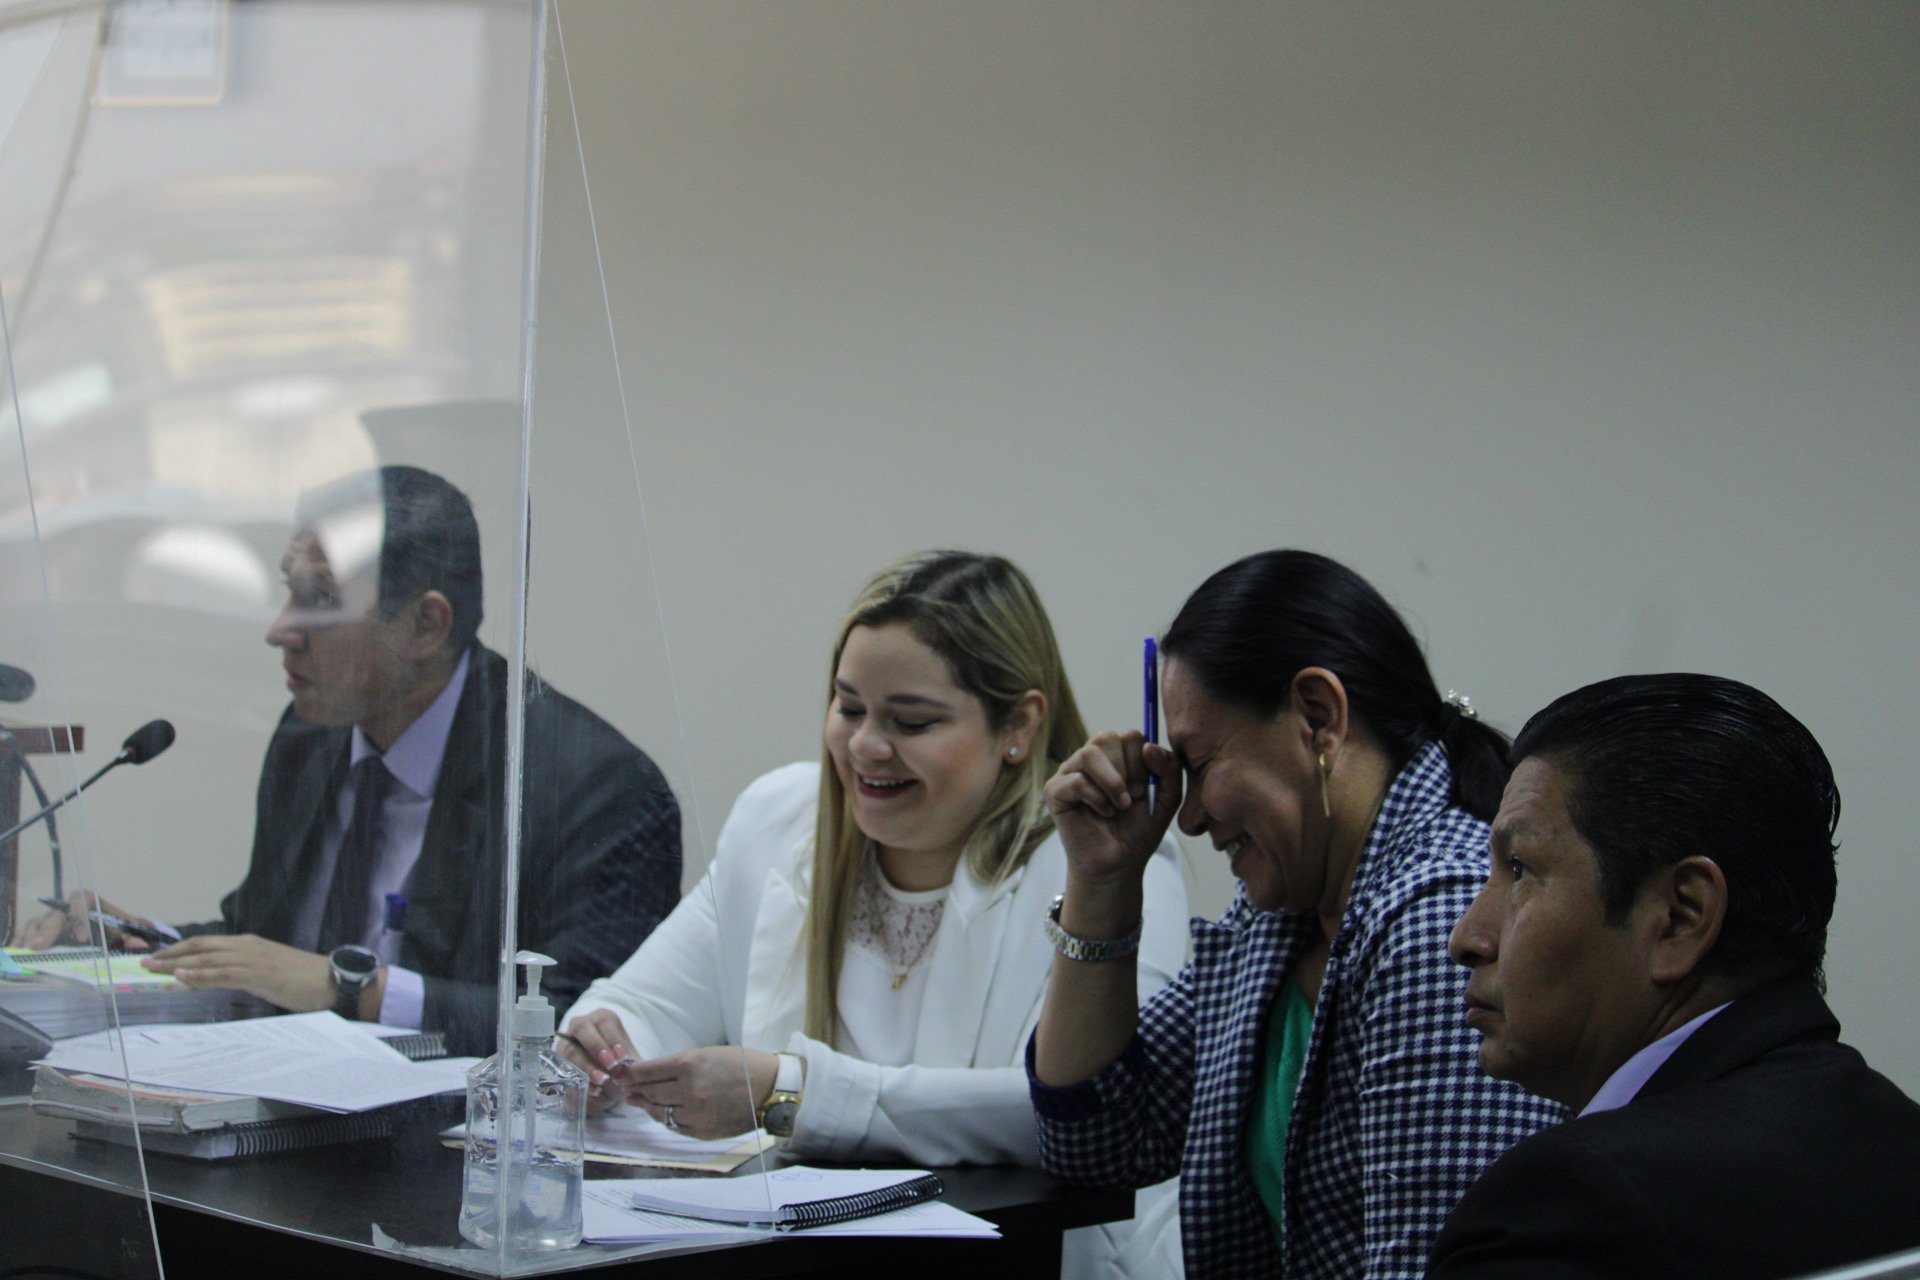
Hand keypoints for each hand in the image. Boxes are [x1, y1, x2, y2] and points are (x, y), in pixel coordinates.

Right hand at [11, 890, 156, 950]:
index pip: (82, 900)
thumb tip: (140, 945)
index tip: (82, 937)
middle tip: (40, 946)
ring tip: (27, 950)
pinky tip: (15, 951)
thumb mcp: (123, 930)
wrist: (104, 933)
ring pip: (36, 922)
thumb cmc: (111, 928)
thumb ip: (132, 935)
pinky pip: (25, 933)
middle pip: (54, 914)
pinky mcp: (38, 932)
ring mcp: (50, 920)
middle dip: (48, 930)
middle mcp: (66, 909)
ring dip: (30, 936)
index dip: (80, 916)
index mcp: (89, 903)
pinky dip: (19, 941)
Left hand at [139, 934, 340, 1012]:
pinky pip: (221, 974)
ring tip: (153, 969)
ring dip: (176, 964)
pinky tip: (181, 978)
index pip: (207, 944)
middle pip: (200, 946)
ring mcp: (252, 959)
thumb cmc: (305, 980)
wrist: (331, 980)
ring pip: (206, 958)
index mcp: (250, 945)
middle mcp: (247, 946)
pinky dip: (198, 975)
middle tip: (145, 962)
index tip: (159, 957)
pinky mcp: (257, 974)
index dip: (180, 950)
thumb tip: (222, 981)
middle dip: (170, 954)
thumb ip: (246, 973)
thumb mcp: (270, 973)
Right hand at [557, 1009, 643, 1113]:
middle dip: (596, 1046)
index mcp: (603, 1019)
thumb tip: (632, 1065)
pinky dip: (579, 1080)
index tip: (622, 1057)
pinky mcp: (558, 1061)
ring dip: (587, 1066)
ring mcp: (566, 1042)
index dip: (613, 1039)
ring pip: (570, 1048)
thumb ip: (630, 1061)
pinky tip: (593, 1090)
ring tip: (602, 1081)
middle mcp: (581, 1025)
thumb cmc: (618, 1066)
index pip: (605, 1022)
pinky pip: (564, 1068)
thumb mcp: (627, 1061)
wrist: (606, 1085)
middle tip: (611, 1065)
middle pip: (581, 1028)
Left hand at [619, 1046, 779, 1139]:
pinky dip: (665, 1118)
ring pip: (658, 1112)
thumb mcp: (706, 1054)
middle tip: (625, 1088)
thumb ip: (675, 1066)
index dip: (630, 1074)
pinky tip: (663, 1111)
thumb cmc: (739, 1065)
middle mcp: (689, 1090)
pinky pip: (674, 1126)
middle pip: (649, 1093)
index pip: (648, 1071)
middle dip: (635, 1090)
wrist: (771, 1088)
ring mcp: (695, 1114)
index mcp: (690, 1065)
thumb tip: (642, 1077)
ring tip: (639, 1100)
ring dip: (647, 1106)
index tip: (619, 1074)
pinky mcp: (701, 1132)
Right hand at [1044, 730, 1182, 888]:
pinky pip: (1075, 781)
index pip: (1129, 736)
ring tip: (1119, 806)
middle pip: (1106, 738)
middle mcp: (1090, 759)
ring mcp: (1070, 772)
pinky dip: (1096, 799)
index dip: (1141, 762)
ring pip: (1088, 754)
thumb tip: (1148, 746)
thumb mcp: (1167, 799)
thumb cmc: (1139, 830)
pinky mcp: (1054, 791)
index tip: (1145, 791)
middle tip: (1132, 799)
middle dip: (1127, 771)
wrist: (1119, 864)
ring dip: (1111, 783)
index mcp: (1116, 755)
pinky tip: (1103, 813)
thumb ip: (1170, 769)